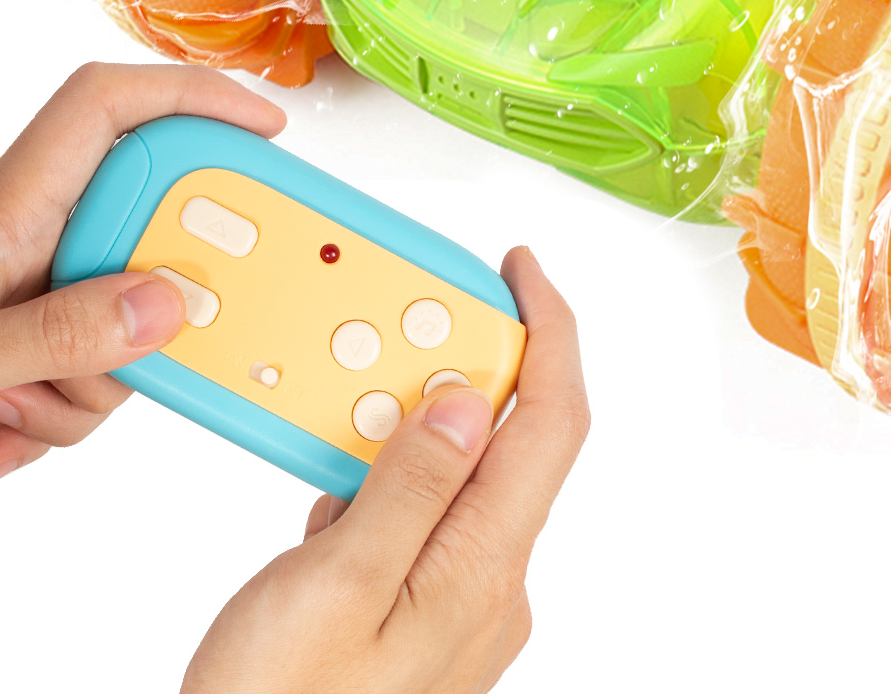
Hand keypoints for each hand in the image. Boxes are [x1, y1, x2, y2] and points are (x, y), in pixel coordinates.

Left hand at [0, 62, 285, 482]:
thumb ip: (55, 333)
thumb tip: (166, 305)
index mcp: (5, 207)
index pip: (109, 105)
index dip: (194, 91)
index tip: (266, 127)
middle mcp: (21, 234)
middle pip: (140, 232)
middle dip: (138, 316)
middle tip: (99, 362)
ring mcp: (23, 288)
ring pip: (119, 315)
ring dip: (83, 388)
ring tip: (3, 417)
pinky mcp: (18, 342)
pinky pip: (83, 370)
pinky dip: (50, 417)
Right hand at [182, 247, 587, 692]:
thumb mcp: (335, 587)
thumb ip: (410, 486)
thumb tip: (467, 399)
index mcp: (486, 567)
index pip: (555, 418)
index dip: (550, 327)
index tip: (522, 267)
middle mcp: (492, 585)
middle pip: (509, 442)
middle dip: (462, 373)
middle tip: (401, 332)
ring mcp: (461, 608)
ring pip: (459, 482)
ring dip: (414, 435)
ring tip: (350, 418)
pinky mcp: (423, 624)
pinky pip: (425, 526)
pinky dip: (388, 490)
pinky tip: (336, 499)